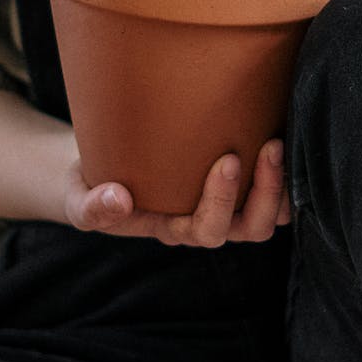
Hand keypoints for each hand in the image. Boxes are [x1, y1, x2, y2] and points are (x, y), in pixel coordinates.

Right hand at [64, 139, 291, 246]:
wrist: (96, 174)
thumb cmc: (89, 187)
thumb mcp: (77, 199)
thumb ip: (91, 207)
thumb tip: (117, 200)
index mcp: (172, 229)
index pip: (206, 229)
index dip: (223, 201)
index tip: (228, 159)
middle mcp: (204, 222)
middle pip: (249, 229)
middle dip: (265, 192)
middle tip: (269, 147)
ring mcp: (224, 206)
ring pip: (268, 216)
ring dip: (282, 186)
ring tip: (281, 142)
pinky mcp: (235, 185)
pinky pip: (272, 192)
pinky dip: (284, 173)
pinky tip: (285, 132)